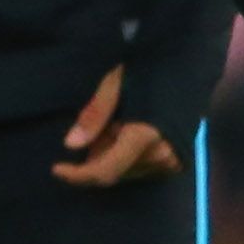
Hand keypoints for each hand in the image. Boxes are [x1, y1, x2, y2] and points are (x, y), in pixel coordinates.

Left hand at [52, 65, 182, 186]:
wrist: (187, 68)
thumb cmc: (147, 71)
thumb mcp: (113, 85)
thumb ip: (94, 116)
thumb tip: (70, 145)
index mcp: (144, 135)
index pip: (105, 171)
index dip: (78, 175)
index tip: (56, 168)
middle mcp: (159, 155)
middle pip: (112, 173)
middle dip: (95, 156)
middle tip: (97, 128)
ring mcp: (170, 161)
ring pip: (124, 172)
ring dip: (110, 155)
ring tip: (115, 125)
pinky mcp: (176, 163)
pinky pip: (139, 169)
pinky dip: (124, 156)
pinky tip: (126, 133)